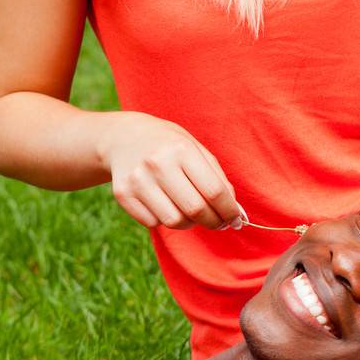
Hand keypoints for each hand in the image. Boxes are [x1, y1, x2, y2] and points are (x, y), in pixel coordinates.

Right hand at [98, 111, 243, 230]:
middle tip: (218, 222)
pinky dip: (164, 219)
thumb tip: (236, 213)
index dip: (229, 211)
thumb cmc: (169, 145)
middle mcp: (158, 163)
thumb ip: (218, 179)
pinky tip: (165, 205)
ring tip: (189, 211)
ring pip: (174, 221)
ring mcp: (137, 180)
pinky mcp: (123, 194)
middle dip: (213, 222)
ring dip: (189, 223)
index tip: (236, 220)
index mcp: (181, 149)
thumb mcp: (195, 149)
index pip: (214, 191)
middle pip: (195, 209)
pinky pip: (153, 222)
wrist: (124, 137)